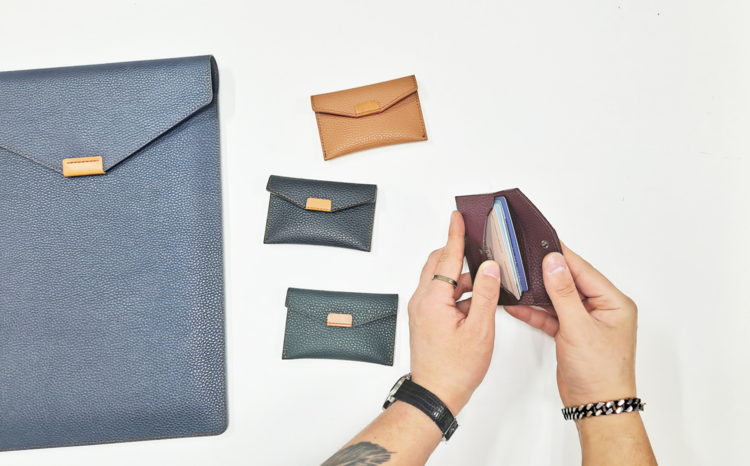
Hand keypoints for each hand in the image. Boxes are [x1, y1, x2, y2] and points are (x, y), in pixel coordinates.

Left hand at [407, 211, 500, 414]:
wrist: (436, 394)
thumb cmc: (455, 369)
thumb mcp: (479, 329)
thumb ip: (485, 294)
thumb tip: (489, 268)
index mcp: (432, 301)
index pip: (446, 258)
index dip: (455, 235)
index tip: (457, 217)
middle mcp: (421, 302)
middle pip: (440, 266)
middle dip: (458, 257)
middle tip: (478, 252)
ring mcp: (421, 311)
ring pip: (442, 283)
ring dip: (462, 282)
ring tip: (484, 294)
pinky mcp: (424, 320)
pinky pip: (440, 297)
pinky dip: (458, 296)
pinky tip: (475, 308)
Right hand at [505, 244, 637, 406]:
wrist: (597, 406)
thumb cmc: (600, 373)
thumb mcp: (578, 327)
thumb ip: (563, 293)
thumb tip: (554, 263)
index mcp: (614, 303)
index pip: (584, 271)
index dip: (562, 257)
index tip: (541, 243)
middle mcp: (603, 309)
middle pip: (570, 282)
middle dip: (546, 274)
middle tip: (524, 260)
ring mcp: (587, 321)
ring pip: (559, 299)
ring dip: (538, 294)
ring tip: (517, 281)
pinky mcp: (572, 333)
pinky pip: (552, 316)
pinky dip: (536, 312)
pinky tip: (518, 306)